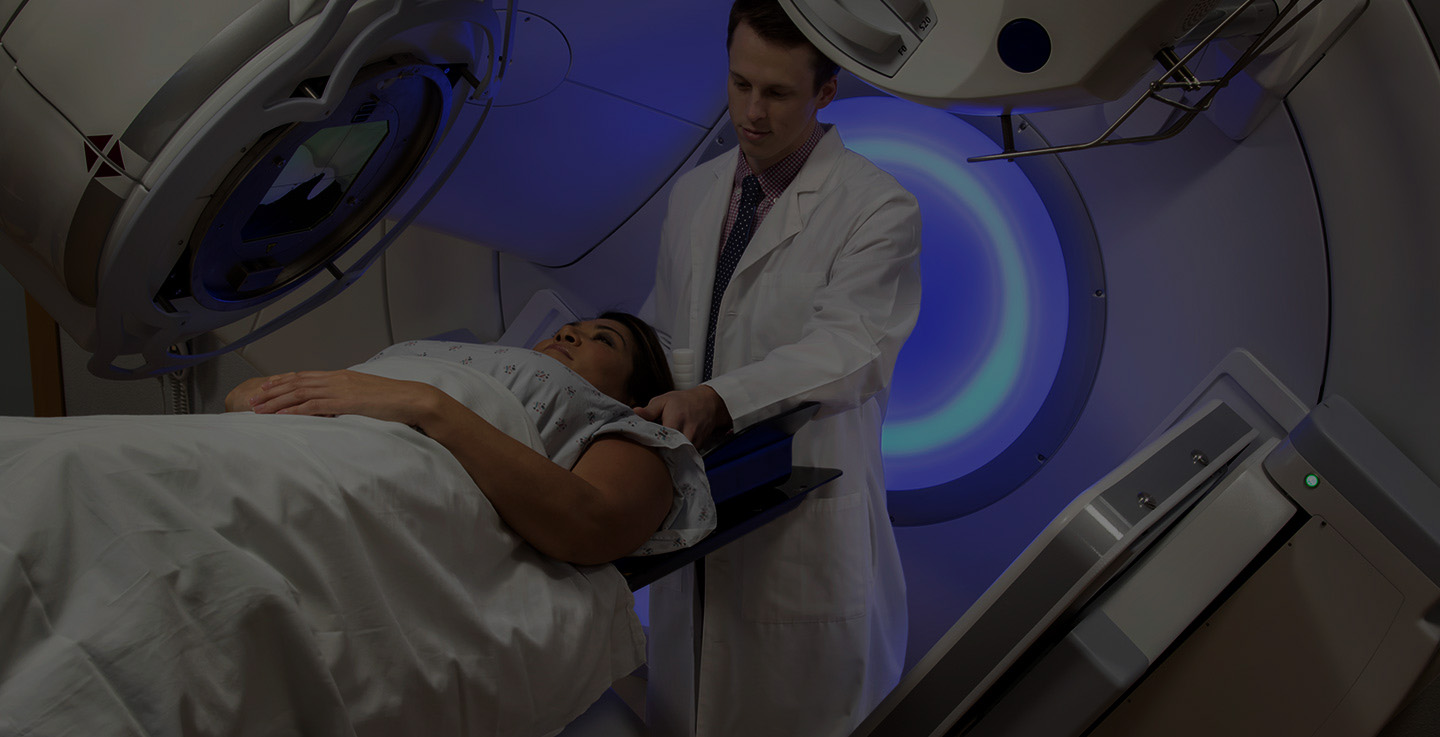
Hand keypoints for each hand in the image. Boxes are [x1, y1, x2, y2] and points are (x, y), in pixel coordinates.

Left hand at [246, 370, 439, 427]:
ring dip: (276, 402)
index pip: (305, 376)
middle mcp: (336, 379)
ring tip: (258, 410)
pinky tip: (281, 415)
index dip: (282, 381)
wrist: (412, 398)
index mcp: (341, 376)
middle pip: (296, 383)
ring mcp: (340, 389)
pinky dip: (294, 410)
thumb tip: (337, 405)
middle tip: (252, 400)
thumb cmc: (394, 400)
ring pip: (299, 393)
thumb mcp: (367, 395)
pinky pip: (314, 405)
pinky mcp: (344, 402)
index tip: (265, 387)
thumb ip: (349, 397)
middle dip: (272, 391)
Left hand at [634, 385, 731, 447]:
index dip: (649, 443)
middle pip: (667, 452)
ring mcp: (693, 443)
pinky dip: (675, 454)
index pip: (659, 439)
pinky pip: (683, 456)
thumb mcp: (665, 400)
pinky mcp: (697, 449)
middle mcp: (686, 434)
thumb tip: (634, 414)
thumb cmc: (684, 401)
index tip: (642, 443)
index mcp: (675, 421)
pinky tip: (671, 448)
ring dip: (666, 454)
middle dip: (657, 452)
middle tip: (648, 449)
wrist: (709, 404)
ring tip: (660, 448)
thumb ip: (649, 410)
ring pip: (675, 456)